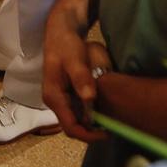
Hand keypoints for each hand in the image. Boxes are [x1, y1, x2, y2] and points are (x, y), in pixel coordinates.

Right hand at [40, 12, 108, 141]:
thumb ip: (81, 78)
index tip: (107, 133)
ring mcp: (60, 99)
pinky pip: (79, 111)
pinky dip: (91, 114)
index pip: (69, 126)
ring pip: (76, 120)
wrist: (61, 32)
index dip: (88, 135)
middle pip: (73, 126)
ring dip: (92, 124)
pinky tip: (103, 109)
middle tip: (112, 127)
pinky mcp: (67, 95)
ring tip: (110, 120)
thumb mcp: (74, 59)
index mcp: (53, 96)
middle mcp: (55, 101)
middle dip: (91, 131)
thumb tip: (90, 99)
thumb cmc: (66, 44)